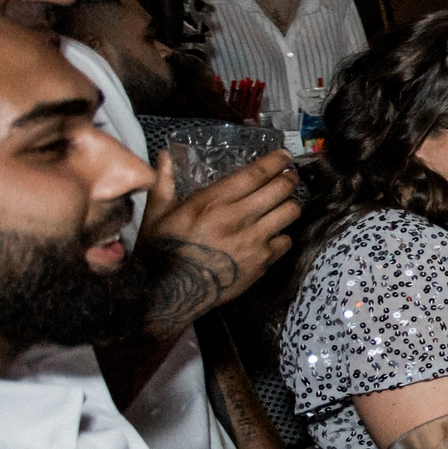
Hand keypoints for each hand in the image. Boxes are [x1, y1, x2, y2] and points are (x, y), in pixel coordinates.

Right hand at [136, 150, 298, 332]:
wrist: (169, 293)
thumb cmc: (160, 250)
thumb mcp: (156, 214)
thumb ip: (164, 182)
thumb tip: (164, 155)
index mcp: (212, 202)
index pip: (256, 174)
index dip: (275, 162)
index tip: (284, 156)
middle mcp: (238, 218)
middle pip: (280, 190)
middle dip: (289, 179)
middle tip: (288, 176)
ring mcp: (253, 241)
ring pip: (290, 213)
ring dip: (289, 204)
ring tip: (284, 203)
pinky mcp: (262, 263)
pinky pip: (286, 241)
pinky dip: (282, 235)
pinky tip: (272, 234)